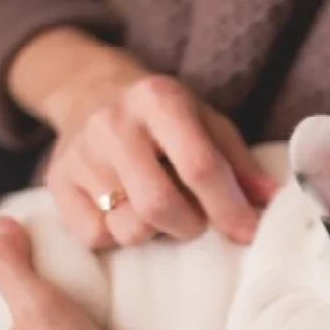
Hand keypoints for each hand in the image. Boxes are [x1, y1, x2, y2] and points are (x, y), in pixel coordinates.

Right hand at [41, 70, 278, 248]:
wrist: (89, 92)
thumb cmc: (164, 117)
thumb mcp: (207, 123)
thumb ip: (240, 164)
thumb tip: (274, 202)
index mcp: (159, 100)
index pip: (199, 166)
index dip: (228, 208)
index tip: (247, 233)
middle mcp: (114, 123)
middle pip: (158, 205)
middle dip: (189, 226)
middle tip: (196, 221)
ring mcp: (80, 154)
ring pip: (127, 227)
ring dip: (155, 233)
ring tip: (160, 212)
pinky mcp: (56, 182)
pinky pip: (94, 237)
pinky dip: (118, 237)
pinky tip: (126, 212)